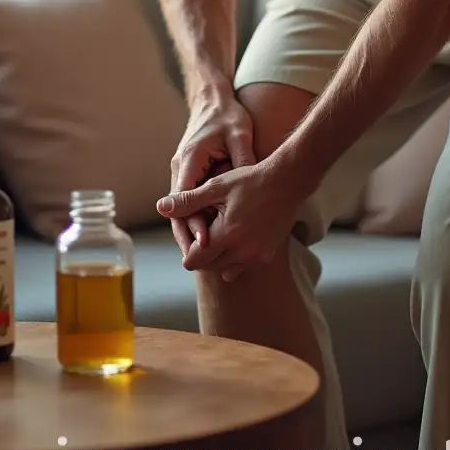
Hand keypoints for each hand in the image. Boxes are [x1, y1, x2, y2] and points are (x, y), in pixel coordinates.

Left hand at [157, 157, 303, 280]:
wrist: (288, 181)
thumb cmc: (250, 180)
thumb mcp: (216, 187)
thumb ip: (188, 201)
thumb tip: (160, 207)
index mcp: (226, 236)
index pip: (194, 261)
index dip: (188, 248)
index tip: (193, 230)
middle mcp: (242, 253)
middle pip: (208, 267)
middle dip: (202, 252)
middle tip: (206, 228)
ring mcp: (256, 256)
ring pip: (226, 269)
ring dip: (219, 256)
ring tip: (221, 231)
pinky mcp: (267, 255)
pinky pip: (243, 265)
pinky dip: (236, 257)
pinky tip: (238, 235)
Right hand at [168, 92, 255, 259]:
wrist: (212, 101)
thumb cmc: (227, 116)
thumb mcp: (239, 134)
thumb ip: (243, 159)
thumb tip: (252, 183)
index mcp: (189, 159)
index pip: (183, 198)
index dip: (192, 222)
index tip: (205, 241)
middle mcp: (181, 168)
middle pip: (178, 211)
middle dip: (188, 236)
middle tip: (200, 261)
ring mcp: (183, 173)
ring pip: (182, 210)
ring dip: (191, 232)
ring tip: (206, 258)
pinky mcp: (191, 176)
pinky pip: (191, 203)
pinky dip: (198, 220)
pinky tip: (212, 239)